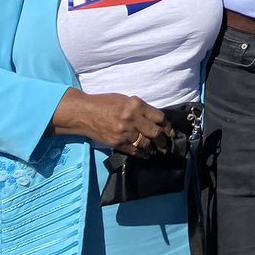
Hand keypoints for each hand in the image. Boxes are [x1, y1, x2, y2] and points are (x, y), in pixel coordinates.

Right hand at [49, 88, 174, 158]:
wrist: (83, 113)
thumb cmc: (105, 102)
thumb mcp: (126, 99)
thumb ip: (140, 108)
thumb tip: (154, 119)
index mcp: (136, 105)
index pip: (159, 117)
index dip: (167, 126)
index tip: (170, 132)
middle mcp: (132, 119)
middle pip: (155, 132)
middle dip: (163, 140)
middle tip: (166, 144)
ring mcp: (124, 132)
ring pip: (146, 144)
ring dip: (154, 148)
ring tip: (158, 150)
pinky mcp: (117, 143)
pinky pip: (134, 150)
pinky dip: (142, 154)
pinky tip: (145, 154)